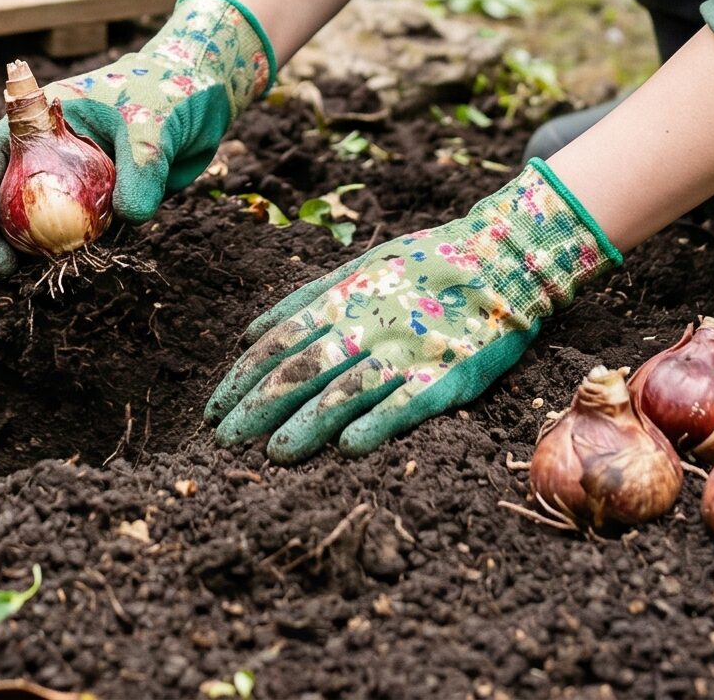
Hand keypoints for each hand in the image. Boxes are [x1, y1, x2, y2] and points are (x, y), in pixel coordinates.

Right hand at [0, 0, 273, 278]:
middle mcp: (53, 149)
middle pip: (9, 193)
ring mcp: (77, 178)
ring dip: (33, 251)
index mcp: (47, 116)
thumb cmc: (172, 90)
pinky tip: (78, 268)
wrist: (208, 99)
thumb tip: (129, 218)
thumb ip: (141, 166)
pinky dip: (77, 251)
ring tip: (31, 279)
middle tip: (1, 272)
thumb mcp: (154, 123)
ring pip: (42, 220)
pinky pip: (84, 232)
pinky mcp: (105, 202)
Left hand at [203, 162, 617, 461]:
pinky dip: (374, 424)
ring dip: (307, 424)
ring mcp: (405, 350)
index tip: (214, 409)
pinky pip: (404, 403)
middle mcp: (367, 323)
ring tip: (274, 454)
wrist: (499, 259)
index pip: (280, 342)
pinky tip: (347, 448)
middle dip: (259, 407)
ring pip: (345, 391)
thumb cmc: (423, 264)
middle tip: (225, 441)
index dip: (244, 377)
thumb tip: (249, 333)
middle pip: (302, 369)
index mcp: (344, 297)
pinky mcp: (444, 374)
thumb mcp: (359, 265)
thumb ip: (304, 298)